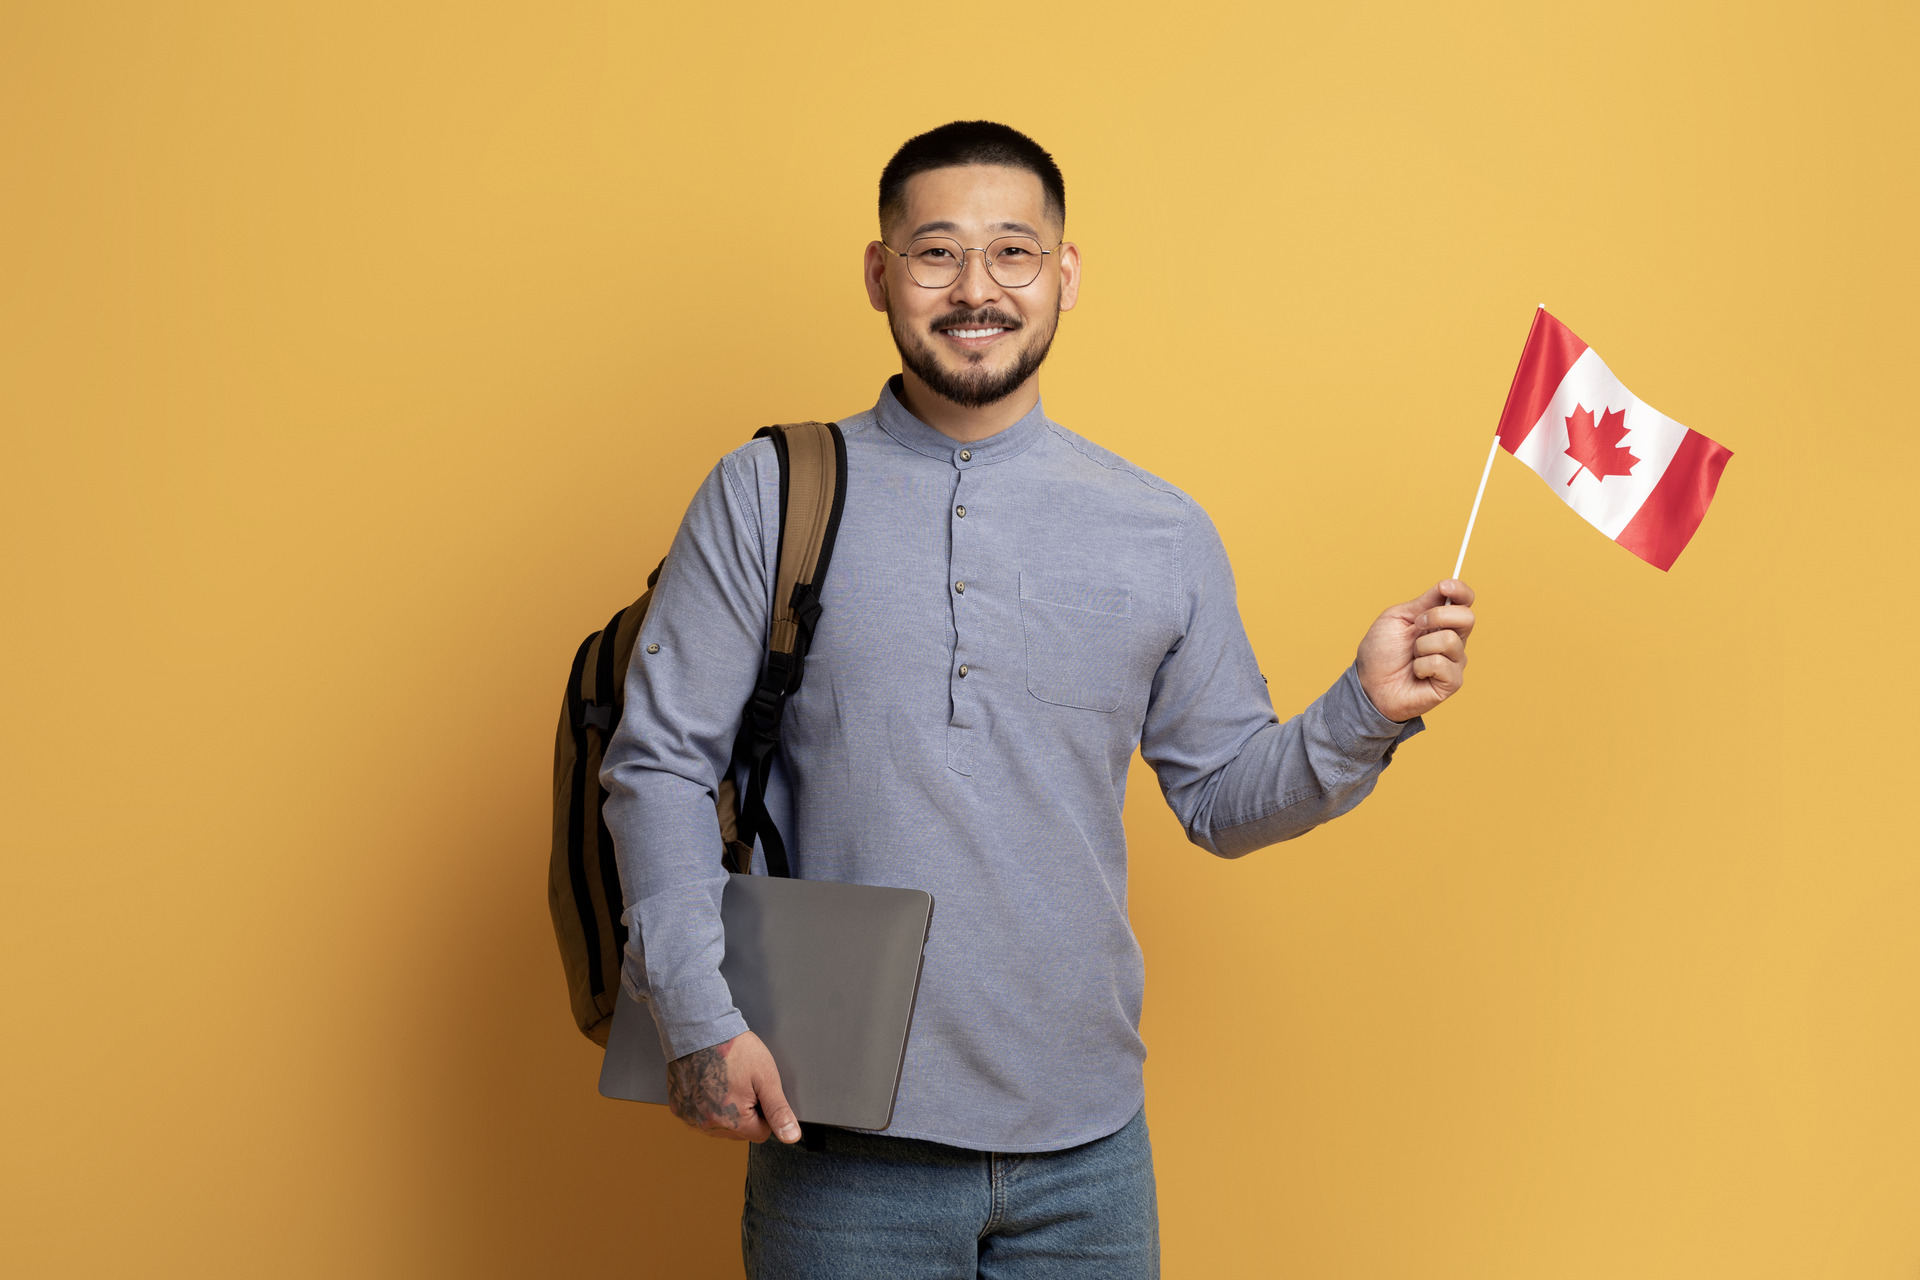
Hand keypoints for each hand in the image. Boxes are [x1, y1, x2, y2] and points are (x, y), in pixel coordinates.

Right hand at [665, 1030, 799, 1143]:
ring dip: (725, 1110)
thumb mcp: (766, 1077)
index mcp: (732, 1121)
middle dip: (744, 1111)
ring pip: (719, 1125)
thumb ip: (778, 1110)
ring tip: (725, 1081)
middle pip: (739, 1131)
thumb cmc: (734, 1049)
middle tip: (741, 1083)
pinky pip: (700, 1116)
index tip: (757, 1090)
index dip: (764, 1111)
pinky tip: (709, 1083)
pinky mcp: (679, 1108)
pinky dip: (707, 1104)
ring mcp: (690, 1117)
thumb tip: (791, 1136)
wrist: (701, 1028)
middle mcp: (707, 1125)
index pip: (761, 1132)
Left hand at [1355, 579, 1476, 722]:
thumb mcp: (1397, 618)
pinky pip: (1441, 664)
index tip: (1444, 586)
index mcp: (1440, 621)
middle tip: (1417, 625)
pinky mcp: (1452, 682)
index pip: (1464, 601)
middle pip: (1467, 617)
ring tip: (1412, 657)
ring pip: (1450, 640)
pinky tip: (1416, 674)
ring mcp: (1454, 661)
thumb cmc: (1380, 652)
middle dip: (1437, 616)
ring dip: (1421, 646)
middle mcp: (1452, 639)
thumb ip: (1423, 602)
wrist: (1369, 684)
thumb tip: (1445, 586)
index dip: (1460, 590)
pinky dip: (1421, 667)